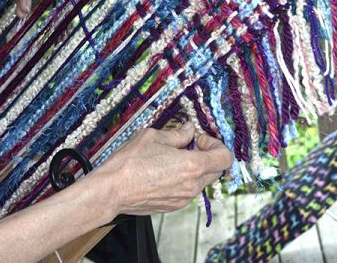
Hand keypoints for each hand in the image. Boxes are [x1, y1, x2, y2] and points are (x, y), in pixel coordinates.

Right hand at [94, 122, 232, 215]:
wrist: (112, 190)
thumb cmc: (130, 162)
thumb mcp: (154, 137)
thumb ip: (178, 134)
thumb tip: (189, 130)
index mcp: (192, 166)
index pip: (225, 157)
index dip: (215, 144)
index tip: (197, 139)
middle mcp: (192, 185)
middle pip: (216, 170)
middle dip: (206, 155)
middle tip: (186, 146)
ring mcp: (183, 198)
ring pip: (202, 181)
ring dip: (195, 168)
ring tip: (172, 159)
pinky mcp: (173, 206)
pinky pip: (188, 190)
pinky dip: (184, 179)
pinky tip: (164, 172)